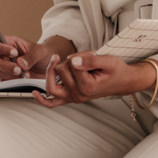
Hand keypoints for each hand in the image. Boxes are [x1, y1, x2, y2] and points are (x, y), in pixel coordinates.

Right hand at [0, 36, 52, 80]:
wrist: (48, 69)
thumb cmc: (42, 55)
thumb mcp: (41, 52)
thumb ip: (32, 55)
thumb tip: (21, 63)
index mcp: (8, 43)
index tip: (14, 53)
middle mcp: (3, 56)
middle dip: (4, 65)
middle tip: (18, 69)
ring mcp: (4, 68)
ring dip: (9, 75)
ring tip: (24, 74)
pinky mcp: (7, 78)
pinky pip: (3, 82)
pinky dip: (13, 81)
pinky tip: (23, 79)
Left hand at [33, 52, 157, 107]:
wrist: (122, 81)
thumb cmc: (116, 70)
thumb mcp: (108, 60)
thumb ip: (90, 60)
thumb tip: (72, 60)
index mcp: (87, 87)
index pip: (71, 64)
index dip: (80, 55)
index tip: (91, 55)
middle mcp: (78, 95)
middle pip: (60, 70)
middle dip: (70, 60)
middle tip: (85, 60)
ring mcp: (72, 98)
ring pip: (52, 82)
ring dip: (56, 70)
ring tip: (67, 63)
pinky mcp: (69, 99)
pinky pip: (52, 103)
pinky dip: (42, 99)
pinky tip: (35, 93)